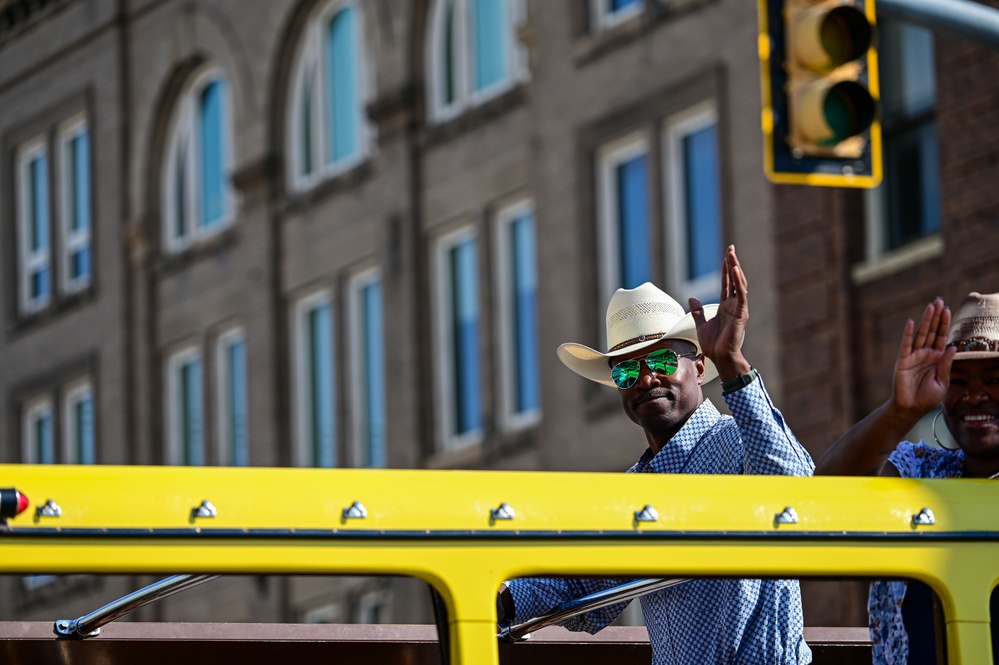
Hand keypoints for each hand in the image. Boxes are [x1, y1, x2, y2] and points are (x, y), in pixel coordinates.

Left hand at [689, 245, 750, 380]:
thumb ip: (698, 310)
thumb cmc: (713, 344)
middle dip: (732, 263)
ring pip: (738, 283)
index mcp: (726, 306)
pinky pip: (740, 294)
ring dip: (735, 268)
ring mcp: (739, 308)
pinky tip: (734, 270)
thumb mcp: (701, 323)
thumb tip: (691, 297)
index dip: (726, 269)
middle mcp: (734, 304)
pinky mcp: (741, 313)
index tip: (726, 255)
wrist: (720, 357)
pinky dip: (738, 282)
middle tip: (730, 248)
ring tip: (731, 254)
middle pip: (734, 279)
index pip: (726, 283)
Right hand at [890, 297, 955, 417]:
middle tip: (939, 300)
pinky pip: (906, 345)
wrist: (911, 408)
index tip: (948, 309)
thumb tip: (953, 347)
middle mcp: (925, 354)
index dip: (945, 324)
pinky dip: (909, 334)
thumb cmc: (927, 397)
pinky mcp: (903, 361)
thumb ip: (946, 365)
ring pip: (921, 334)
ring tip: (931, 306)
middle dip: (936, 316)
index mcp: (936, 358)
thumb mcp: (942, 382)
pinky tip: (912, 323)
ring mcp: (914, 356)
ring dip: (926, 320)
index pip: (942, 337)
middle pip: (932, 331)